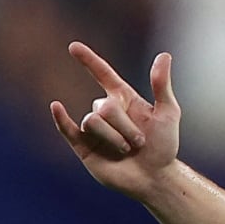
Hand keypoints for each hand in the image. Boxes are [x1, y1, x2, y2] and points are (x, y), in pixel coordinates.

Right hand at [50, 42, 180, 197]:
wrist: (155, 177)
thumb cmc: (164, 146)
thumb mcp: (168, 113)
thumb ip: (162, 85)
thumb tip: (164, 55)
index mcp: (123, 100)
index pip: (102, 75)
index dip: (89, 60)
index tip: (74, 46)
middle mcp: (105, 112)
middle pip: (104, 106)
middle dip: (125, 125)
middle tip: (140, 142)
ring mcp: (92, 129)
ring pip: (92, 121)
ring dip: (114, 137)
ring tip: (127, 150)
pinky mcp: (83, 146)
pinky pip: (67, 130)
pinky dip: (60, 119)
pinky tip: (56, 107)